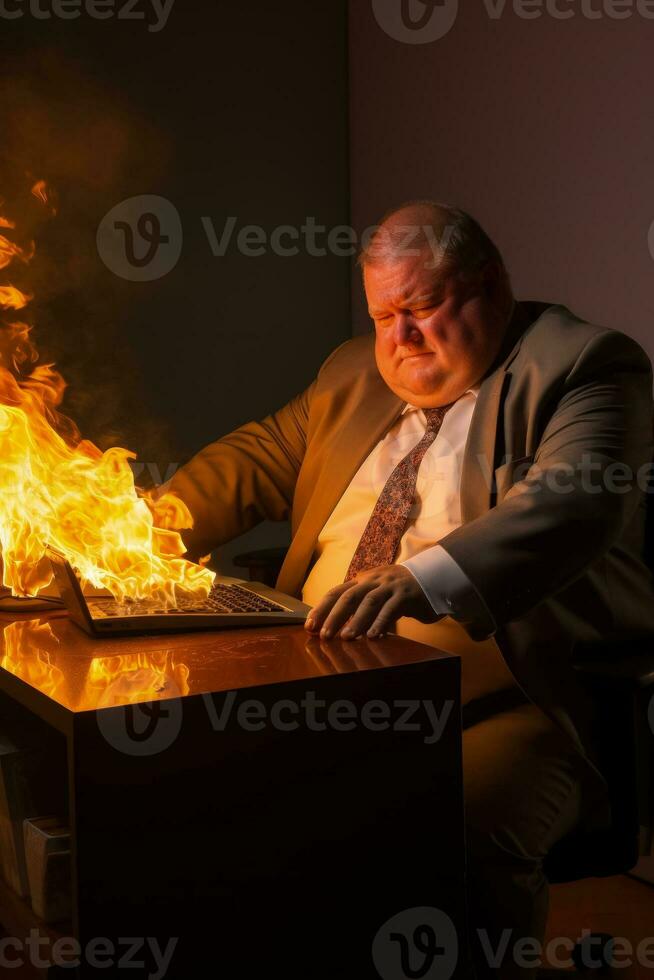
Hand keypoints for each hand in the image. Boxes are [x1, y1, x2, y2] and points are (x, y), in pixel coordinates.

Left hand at [305, 564, 439, 639]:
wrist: (432, 577)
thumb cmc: (399, 591)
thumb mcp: (376, 594)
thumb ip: (359, 607)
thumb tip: (335, 626)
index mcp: (362, 580)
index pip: (336, 592)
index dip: (321, 609)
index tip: (309, 626)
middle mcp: (373, 580)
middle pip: (349, 596)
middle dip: (334, 616)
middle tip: (324, 635)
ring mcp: (390, 586)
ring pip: (369, 601)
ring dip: (357, 620)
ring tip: (347, 637)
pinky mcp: (407, 594)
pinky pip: (392, 608)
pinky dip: (382, 622)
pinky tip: (374, 636)